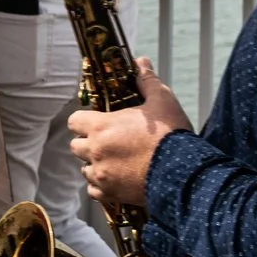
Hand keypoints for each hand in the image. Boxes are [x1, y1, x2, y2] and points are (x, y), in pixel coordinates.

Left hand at [67, 57, 190, 207]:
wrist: (182, 173)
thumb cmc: (170, 135)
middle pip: (75, 146)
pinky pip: (94, 191)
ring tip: (114, 161)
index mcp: (102, 126)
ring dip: (95, 164)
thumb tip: (140, 62)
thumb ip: (147, 81)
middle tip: (108, 141)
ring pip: (84, 170)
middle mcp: (96, 151)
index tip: (97, 121)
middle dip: (88, 143)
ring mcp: (101, 175)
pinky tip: (117, 179)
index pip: (74, 121)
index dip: (84, 120)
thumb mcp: (162, 100)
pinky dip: (102, 186)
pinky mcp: (110, 194)